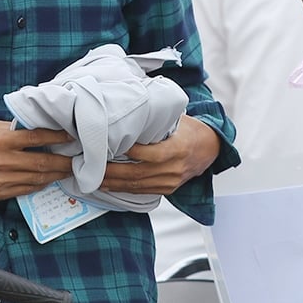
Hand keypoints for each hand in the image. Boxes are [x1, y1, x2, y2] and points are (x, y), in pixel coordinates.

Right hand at [0, 121, 74, 200]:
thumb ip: (13, 129)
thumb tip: (37, 126)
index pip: (35, 137)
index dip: (56, 137)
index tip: (70, 136)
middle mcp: (1, 161)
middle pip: (41, 162)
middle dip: (63, 161)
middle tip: (78, 159)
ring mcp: (0, 179)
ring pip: (36, 178)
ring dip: (56, 174)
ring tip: (68, 170)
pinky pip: (26, 189)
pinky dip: (40, 184)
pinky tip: (49, 178)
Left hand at [100, 115, 220, 194]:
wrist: (210, 149)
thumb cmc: (191, 131)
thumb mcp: (178, 120)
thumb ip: (157, 121)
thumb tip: (131, 111)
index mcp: (179, 148)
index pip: (153, 154)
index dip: (132, 152)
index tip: (110, 147)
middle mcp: (174, 168)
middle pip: (138, 173)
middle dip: (113, 172)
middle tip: (93, 167)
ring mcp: (170, 181)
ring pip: (137, 185)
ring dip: (114, 183)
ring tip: (94, 178)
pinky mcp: (167, 189)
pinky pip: (142, 191)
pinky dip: (124, 188)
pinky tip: (110, 184)